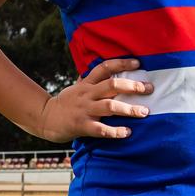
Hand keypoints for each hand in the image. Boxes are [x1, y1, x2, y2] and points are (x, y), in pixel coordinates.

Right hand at [37, 58, 151, 142]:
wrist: (45, 118)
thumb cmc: (64, 103)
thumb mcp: (76, 88)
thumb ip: (90, 80)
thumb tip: (104, 69)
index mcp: (86, 84)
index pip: (104, 68)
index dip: (121, 63)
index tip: (138, 63)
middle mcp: (87, 94)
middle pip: (111, 85)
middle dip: (132, 86)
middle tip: (149, 88)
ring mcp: (84, 110)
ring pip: (109, 106)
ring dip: (129, 109)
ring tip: (144, 112)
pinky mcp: (82, 125)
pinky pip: (101, 128)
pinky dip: (115, 131)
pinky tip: (127, 132)